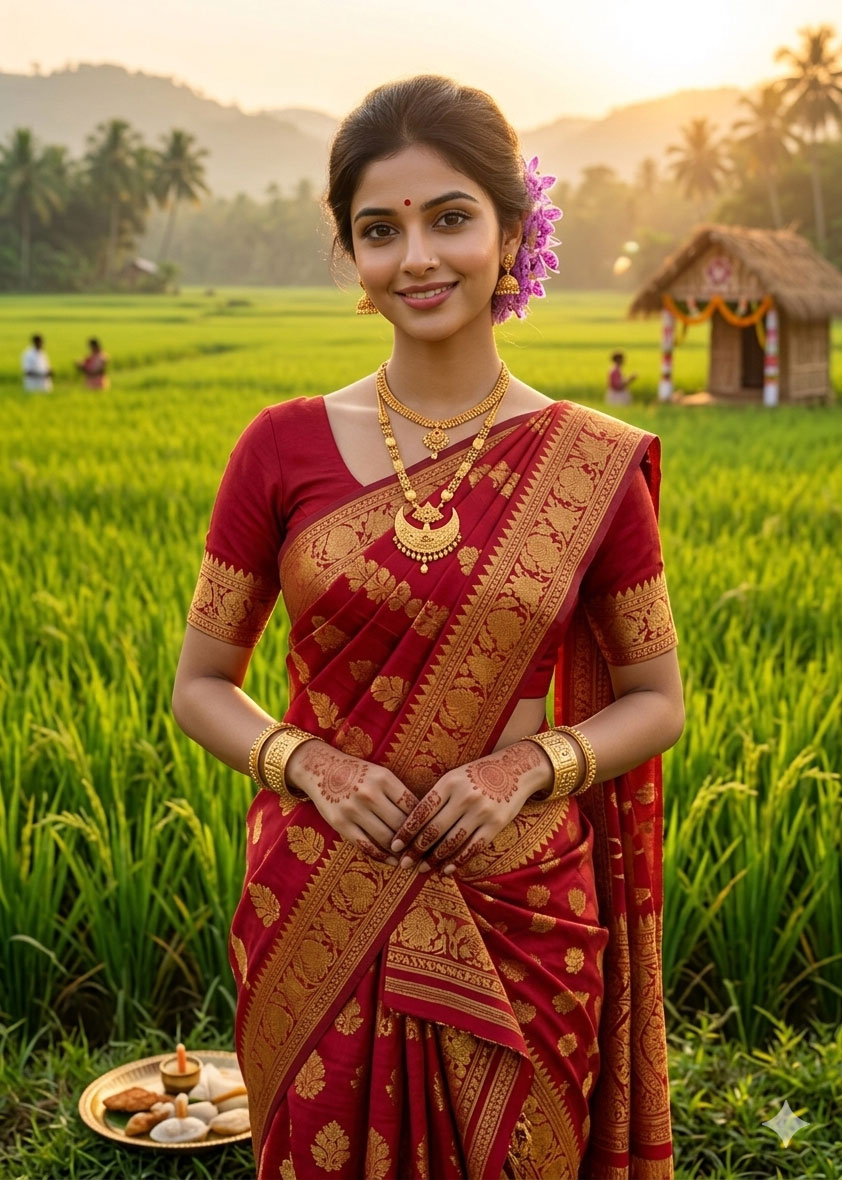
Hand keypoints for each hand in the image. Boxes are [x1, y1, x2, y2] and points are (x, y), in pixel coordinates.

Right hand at [286, 741, 417, 864]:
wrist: (321, 768)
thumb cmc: (358, 772)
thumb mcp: (380, 774)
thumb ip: (399, 793)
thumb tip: (424, 818)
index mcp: (384, 779)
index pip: (413, 806)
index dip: (426, 823)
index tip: (434, 835)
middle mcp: (369, 794)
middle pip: (401, 825)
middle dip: (416, 841)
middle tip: (427, 852)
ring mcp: (353, 810)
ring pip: (386, 838)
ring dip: (401, 852)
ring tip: (411, 858)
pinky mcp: (340, 824)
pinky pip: (366, 846)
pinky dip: (382, 857)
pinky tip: (392, 861)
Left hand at [390, 741, 551, 875]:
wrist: (515, 769)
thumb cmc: (477, 774)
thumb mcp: (454, 776)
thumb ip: (436, 797)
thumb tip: (412, 826)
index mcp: (449, 783)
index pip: (422, 812)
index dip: (406, 831)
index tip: (395, 846)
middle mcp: (464, 797)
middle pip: (434, 830)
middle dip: (416, 850)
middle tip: (404, 863)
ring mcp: (481, 812)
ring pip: (452, 842)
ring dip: (434, 859)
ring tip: (422, 869)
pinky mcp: (496, 824)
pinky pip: (473, 848)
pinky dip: (458, 861)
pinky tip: (446, 870)